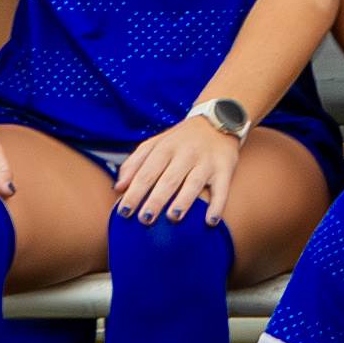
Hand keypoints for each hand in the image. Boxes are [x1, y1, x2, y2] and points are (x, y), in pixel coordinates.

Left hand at [108, 115, 245, 222]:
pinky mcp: (225, 168)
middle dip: (156, 200)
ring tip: (173, 217)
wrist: (217, 121)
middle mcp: (186, 154)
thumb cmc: (180, 140)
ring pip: (194, 183)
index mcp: (165, 148)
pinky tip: (211, 221)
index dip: (135, 192)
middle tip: (145, 220)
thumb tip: (118, 188)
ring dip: (184, 201)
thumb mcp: (155, 144)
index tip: (124, 212)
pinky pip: (222, 189)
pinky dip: (218, 205)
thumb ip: (134, 164)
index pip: (147, 172)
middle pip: (169, 179)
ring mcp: (206, 161)